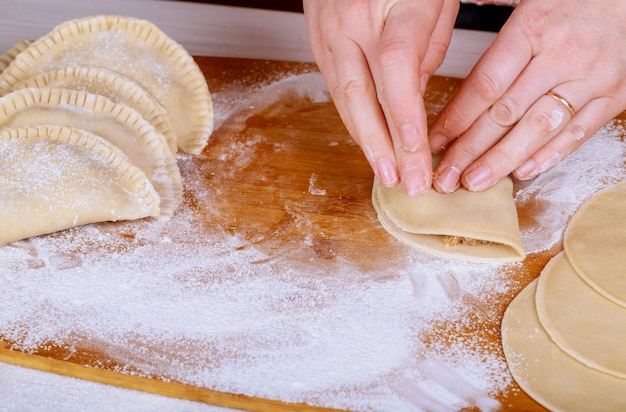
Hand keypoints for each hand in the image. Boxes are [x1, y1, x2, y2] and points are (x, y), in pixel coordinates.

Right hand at [303, 0, 458, 195]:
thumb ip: (427, 49)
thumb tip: (415, 100)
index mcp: (393, 8)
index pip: (396, 70)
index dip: (405, 117)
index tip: (417, 155)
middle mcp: (352, 23)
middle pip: (362, 96)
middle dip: (385, 146)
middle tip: (405, 182)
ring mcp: (328, 34)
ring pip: (345, 99)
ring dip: (366, 141)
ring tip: (387, 174)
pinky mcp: (317, 42)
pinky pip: (336, 88)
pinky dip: (354, 119)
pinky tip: (369, 142)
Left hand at [429, 0, 625, 192]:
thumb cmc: (572, 1)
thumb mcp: (526, 5)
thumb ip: (492, 39)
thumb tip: (447, 60)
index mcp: (532, 29)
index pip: (485, 85)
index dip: (456, 119)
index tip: (435, 141)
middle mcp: (562, 56)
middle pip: (506, 113)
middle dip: (470, 150)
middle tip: (446, 175)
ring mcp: (591, 79)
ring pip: (539, 129)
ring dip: (502, 160)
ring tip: (475, 181)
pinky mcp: (614, 96)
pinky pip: (577, 134)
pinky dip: (547, 156)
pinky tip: (520, 172)